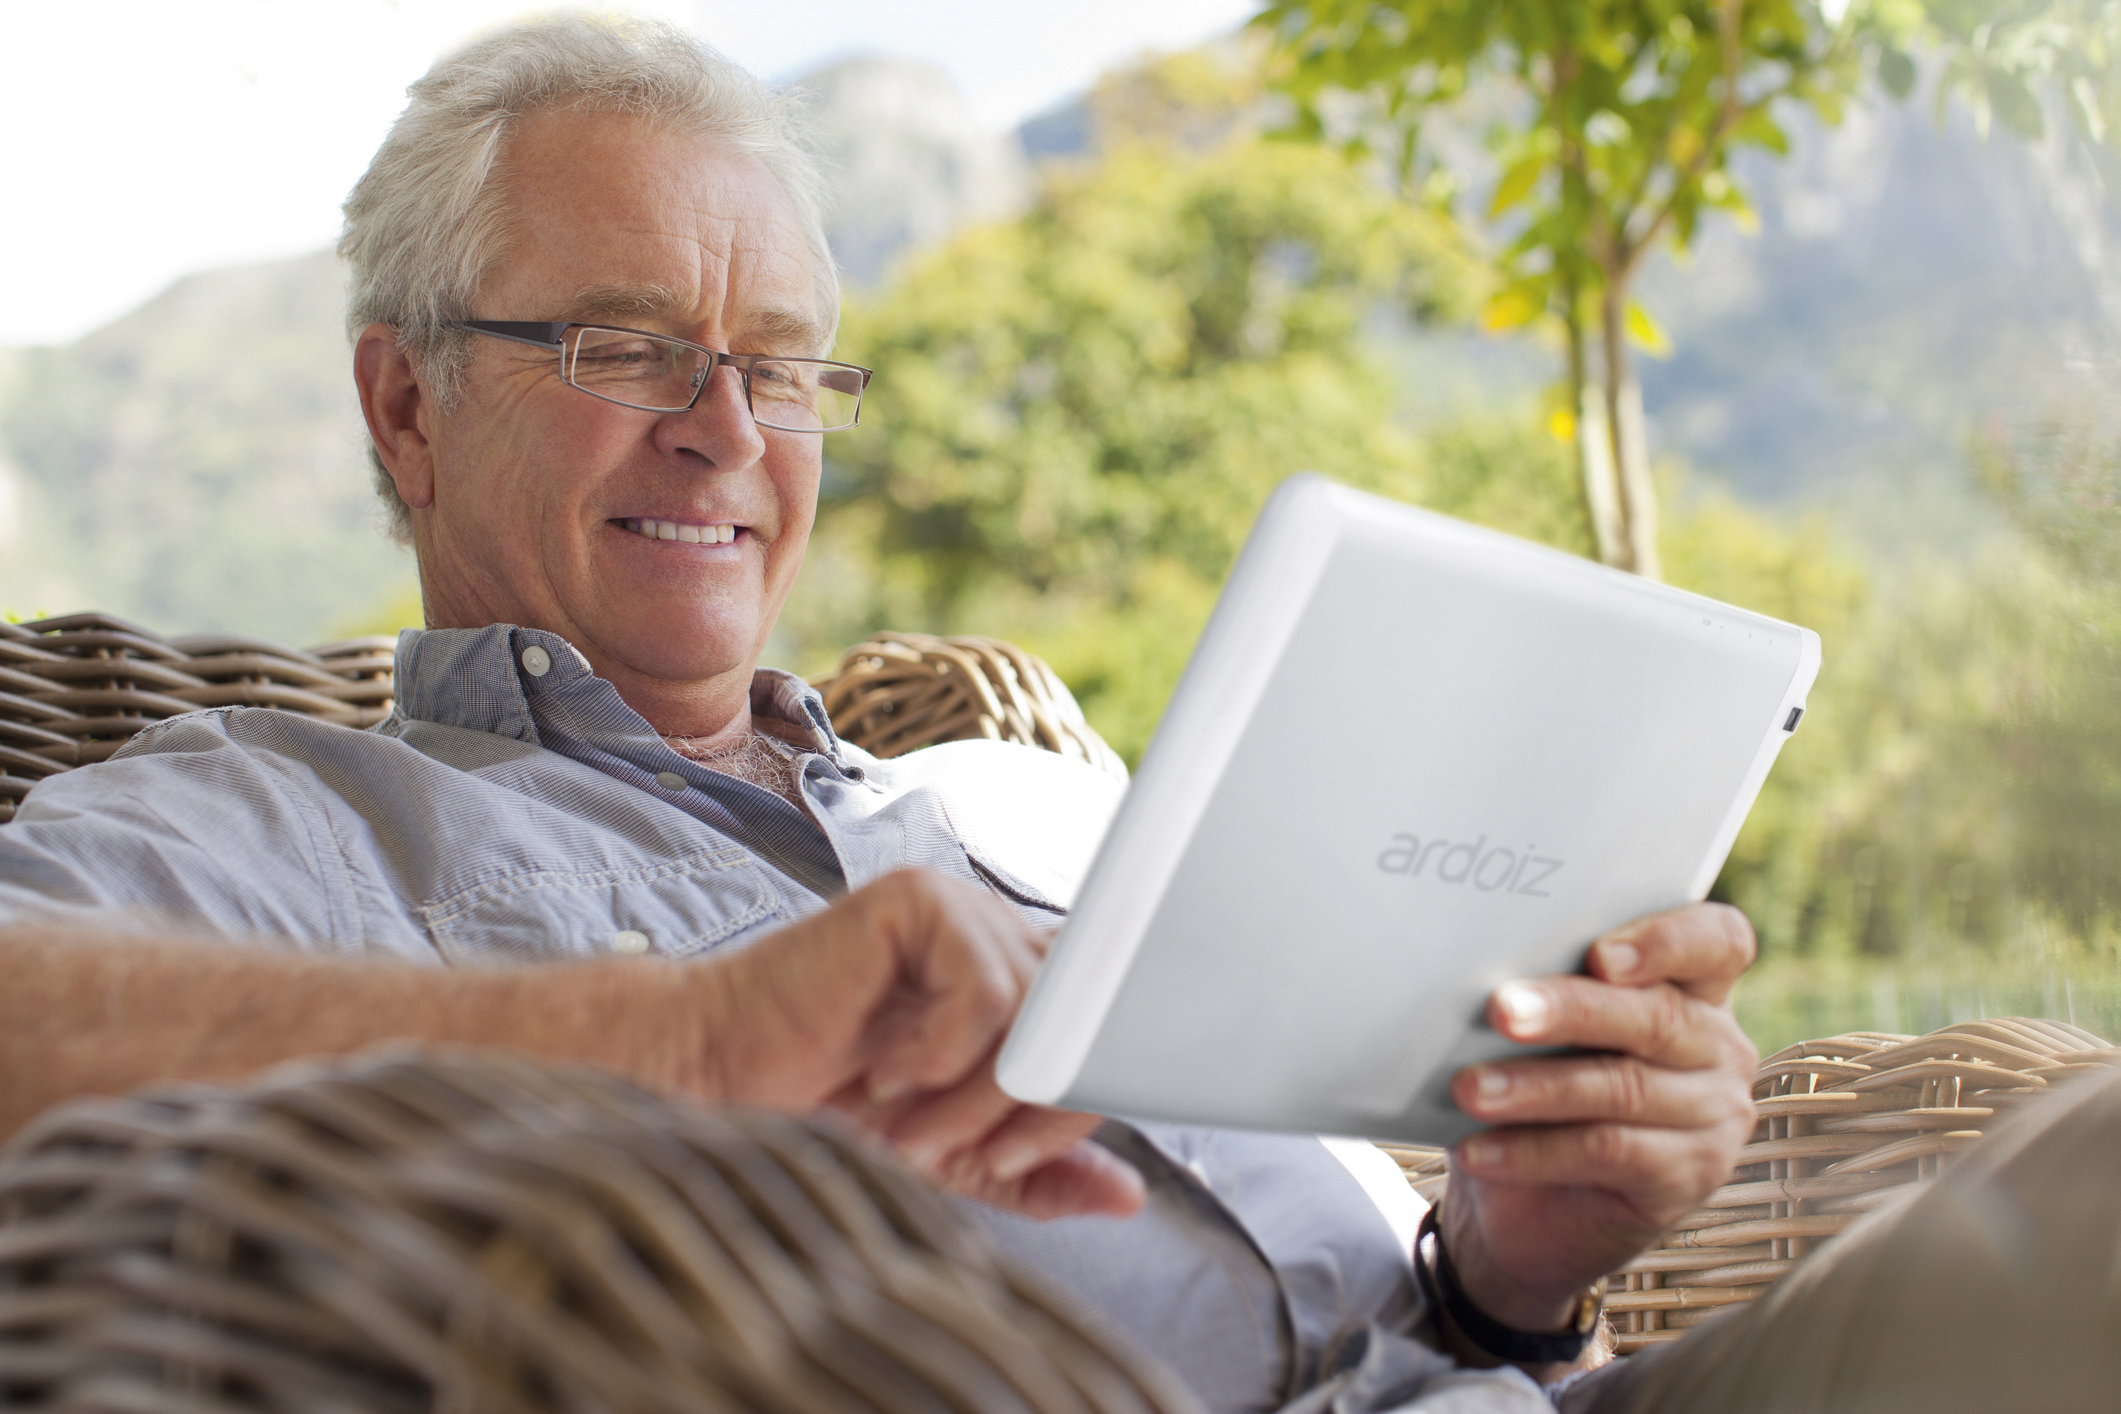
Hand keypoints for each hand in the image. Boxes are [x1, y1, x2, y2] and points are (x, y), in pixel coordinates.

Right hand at [688, 868, 1143, 1220]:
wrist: (719, 1081)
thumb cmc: (826, 1106)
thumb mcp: (954, 1155)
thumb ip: (1038, 1172)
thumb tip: (1131, 1195)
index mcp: (1019, 978)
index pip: (1099, 1031)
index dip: (1073, 1102)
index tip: (1008, 1161)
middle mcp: (1000, 933)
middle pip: (1079, 1023)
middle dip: (1028, 1110)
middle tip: (958, 1154)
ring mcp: (960, 908)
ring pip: (1034, 1012)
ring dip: (974, 1094)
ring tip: (908, 1123)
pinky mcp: (916, 901)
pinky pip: (981, 989)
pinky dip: (938, 1052)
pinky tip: (884, 1069)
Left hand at [1440, 903, 1759, 1339]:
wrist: (1526, 1202)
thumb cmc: (1535, 1085)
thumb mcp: (1540, 1031)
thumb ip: (1539, 988)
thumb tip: (1478, 958)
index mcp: (1696, 987)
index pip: (1717, 942)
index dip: (1667, 941)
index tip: (1599, 955)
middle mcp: (1718, 1047)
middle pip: (1656, 1017)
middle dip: (1571, 1010)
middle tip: (1501, 1009)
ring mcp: (1713, 1117)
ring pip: (1625, 1088)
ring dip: (1537, 1087)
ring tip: (1469, 1089)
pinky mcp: (1689, 1179)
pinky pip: (1608, 1154)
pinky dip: (1534, 1150)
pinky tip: (1479, 1149)